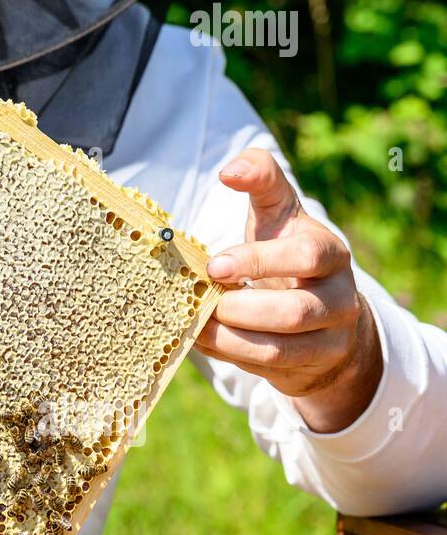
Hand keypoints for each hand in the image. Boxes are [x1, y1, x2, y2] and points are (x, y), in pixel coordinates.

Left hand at [195, 148, 383, 432]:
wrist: (326, 316)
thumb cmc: (287, 252)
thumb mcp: (278, 212)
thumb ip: (261, 179)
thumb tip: (230, 170)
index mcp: (328, 251)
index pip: (306, 253)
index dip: (259, 258)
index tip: (215, 262)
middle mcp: (337, 295)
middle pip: (296, 309)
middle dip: (242, 307)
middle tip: (205, 291)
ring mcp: (330, 334)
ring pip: (282, 345)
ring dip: (231, 333)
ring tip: (196, 317)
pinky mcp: (315, 363)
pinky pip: (270, 364)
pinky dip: (230, 351)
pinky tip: (202, 336)